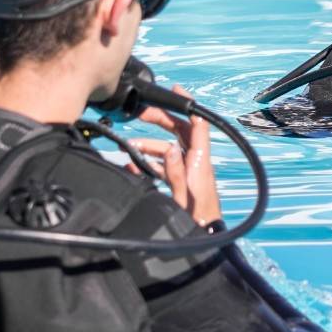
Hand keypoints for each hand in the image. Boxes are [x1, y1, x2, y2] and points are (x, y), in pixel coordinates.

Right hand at [129, 85, 221, 225]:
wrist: (201, 241)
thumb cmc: (196, 222)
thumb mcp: (183, 198)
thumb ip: (177, 174)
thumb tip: (170, 150)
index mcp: (201, 164)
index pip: (199, 127)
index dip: (189, 107)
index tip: (177, 91)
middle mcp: (196, 164)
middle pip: (180, 134)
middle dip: (161, 122)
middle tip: (140, 114)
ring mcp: (189, 174)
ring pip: (169, 151)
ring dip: (149, 147)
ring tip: (129, 148)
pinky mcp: (181, 185)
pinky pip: (164, 168)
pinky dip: (149, 164)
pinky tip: (133, 166)